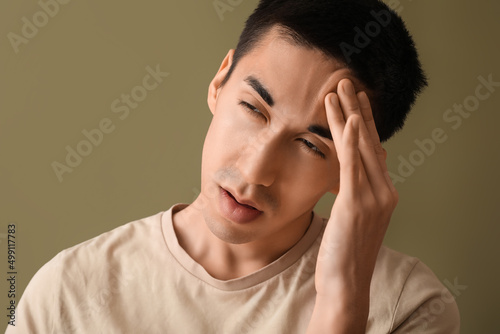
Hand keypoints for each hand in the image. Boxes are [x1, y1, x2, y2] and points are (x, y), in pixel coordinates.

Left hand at [308, 79, 398, 332]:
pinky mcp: (357, 203)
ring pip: (360, 147)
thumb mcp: (355, 216)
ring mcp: (374, 197)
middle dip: (356, 109)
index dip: (363, 121)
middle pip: (368, 141)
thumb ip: (359, 191)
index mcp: (383, 192)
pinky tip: (346, 119)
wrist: (345, 282)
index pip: (372, 148)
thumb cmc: (344, 251)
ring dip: (348, 115)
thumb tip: (358, 169)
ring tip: (338, 89)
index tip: (354, 99)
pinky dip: (350, 140)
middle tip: (345, 81)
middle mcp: (384, 190)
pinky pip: (353, 165)